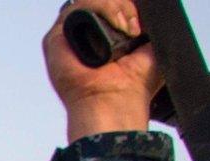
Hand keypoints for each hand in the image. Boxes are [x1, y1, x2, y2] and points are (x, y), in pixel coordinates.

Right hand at [45, 0, 159, 140]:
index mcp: (105, 37)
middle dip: (124, 5)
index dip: (126, 6)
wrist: (118, 102)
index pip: (111, 7)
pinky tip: (117, 25)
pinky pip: (76, 9)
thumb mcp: (153, 44)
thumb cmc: (135, 84)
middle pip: (101, 2)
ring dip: (114, 6)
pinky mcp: (55, 39)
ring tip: (128, 27)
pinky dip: (101, 8)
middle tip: (136, 26)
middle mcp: (84, 37)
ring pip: (89, 1)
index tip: (141, 21)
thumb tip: (146, 6)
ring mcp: (69, 38)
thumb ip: (149, 22)